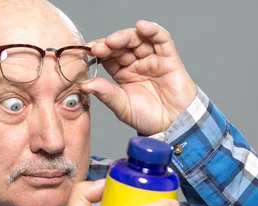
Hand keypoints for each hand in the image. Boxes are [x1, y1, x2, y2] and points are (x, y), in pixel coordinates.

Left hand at [81, 20, 196, 135]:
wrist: (173, 126)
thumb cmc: (149, 118)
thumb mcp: (122, 107)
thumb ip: (106, 94)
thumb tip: (84, 84)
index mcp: (123, 73)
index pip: (109, 56)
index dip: (99, 51)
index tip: (88, 51)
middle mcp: (137, 63)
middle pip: (122, 45)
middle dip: (109, 44)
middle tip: (98, 47)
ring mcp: (152, 59)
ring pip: (138, 39)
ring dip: (125, 36)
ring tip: (113, 40)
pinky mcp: (169, 58)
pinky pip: (162, 39)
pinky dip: (152, 31)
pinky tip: (142, 27)